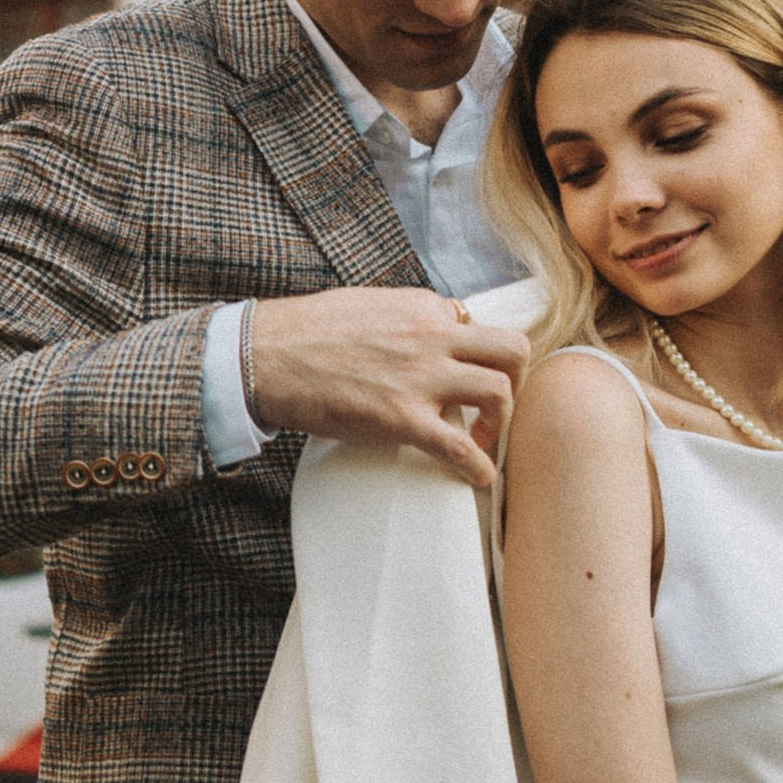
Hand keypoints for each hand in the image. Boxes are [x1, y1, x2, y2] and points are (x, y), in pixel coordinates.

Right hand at [246, 288, 529, 487]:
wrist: (265, 356)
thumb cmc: (305, 332)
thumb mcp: (367, 304)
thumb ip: (404, 317)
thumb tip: (424, 330)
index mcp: (423, 307)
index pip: (476, 326)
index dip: (474, 355)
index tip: (464, 377)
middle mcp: (432, 336)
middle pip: (512, 350)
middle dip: (517, 380)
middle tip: (495, 405)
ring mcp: (420, 377)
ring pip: (499, 392)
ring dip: (501, 422)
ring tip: (481, 439)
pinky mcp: (402, 417)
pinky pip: (460, 446)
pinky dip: (478, 467)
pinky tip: (478, 478)